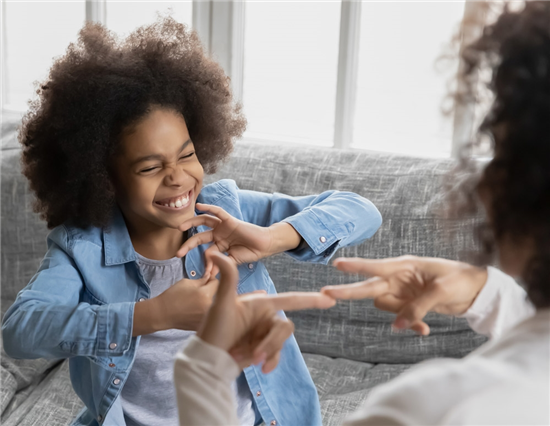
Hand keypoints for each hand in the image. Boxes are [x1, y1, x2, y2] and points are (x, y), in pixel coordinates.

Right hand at [156, 275, 219, 330]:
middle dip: (211, 291)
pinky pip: (210, 315)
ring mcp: (207, 318)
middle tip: (201, 291)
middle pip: (218, 295)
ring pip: (215, 305)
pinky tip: (195, 310)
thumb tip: (211, 277)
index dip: (211, 279)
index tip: (206, 280)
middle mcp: (209, 307)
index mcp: (205, 294)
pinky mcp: (203, 324)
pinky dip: (206, 311)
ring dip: (210, 301)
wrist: (162, 314)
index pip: (217, 283)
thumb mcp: (187, 283)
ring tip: (197, 301)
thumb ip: (202, 280)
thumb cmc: (172, 296)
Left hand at [176, 203, 300, 269]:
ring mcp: (223, 227)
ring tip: (180, 227)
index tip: (204, 275)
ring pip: (203, 221)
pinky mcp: (230, 220)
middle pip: (199, 237)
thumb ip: (221, 264)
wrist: (265, 246)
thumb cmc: (251, 252)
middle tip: (178, 253)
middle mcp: (218, 234)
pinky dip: (208, 208)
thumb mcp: (232, 261)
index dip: (204, 263)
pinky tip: (199, 206)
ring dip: (191, 223)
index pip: (206, 252)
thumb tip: (209, 274)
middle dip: (188, 245)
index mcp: (219, 245)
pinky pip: (218, 212)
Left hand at [198, 252, 335, 372]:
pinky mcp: (264, 348)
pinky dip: (270, 361)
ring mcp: (265, 333)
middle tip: (255, 355)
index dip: (310, 299)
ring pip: (281, 342)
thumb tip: (215, 252)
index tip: (330, 298)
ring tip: (246, 358)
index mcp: (261, 303)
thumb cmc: (212, 328)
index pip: (290, 299)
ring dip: (267, 352)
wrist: (208, 358)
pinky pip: (277, 354)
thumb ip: (227, 277)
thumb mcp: (221, 303)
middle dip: (272, 342)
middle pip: (285, 327)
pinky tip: (261, 368)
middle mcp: (266, 317)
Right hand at [322, 256, 487, 335]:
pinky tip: (425, 330)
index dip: (356, 267)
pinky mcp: (409, 304)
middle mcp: (399, 278)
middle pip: (369, 287)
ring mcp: (403, 292)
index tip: (336, 265)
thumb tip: (397, 326)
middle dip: (348, 291)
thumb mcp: (440, 291)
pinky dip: (411, 325)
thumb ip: (417, 308)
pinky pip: (400, 318)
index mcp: (404, 266)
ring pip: (385, 307)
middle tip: (325, 293)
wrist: (478, 290)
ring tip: (421, 324)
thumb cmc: (461, 280)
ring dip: (399, 317)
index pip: (375, 266)